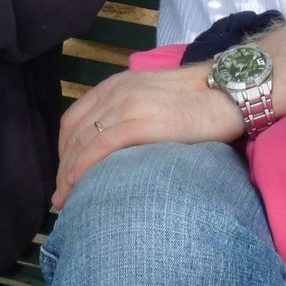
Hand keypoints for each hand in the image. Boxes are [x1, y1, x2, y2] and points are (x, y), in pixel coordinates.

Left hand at [52, 65, 243, 207]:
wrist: (225, 92)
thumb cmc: (195, 102)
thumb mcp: (151, 99)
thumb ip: (129, 113)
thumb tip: (114, 148)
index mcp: (116, 85)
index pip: (74, 119)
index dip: (63, 150)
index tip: (64, 175)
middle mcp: (115, 92)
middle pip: (73, 133)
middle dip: (62, 167)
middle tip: (59, 197)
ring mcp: (127, 105)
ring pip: (83, 141)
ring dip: (68, 174)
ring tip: (66, 200)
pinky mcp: (140, 121)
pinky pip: (101, 146)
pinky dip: (84, 166)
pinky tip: (78, 184)